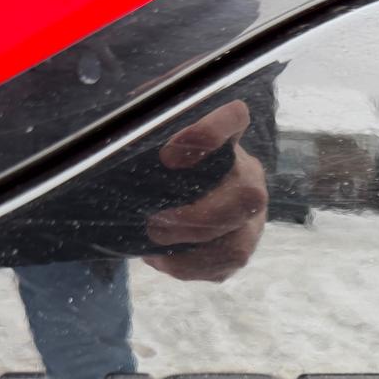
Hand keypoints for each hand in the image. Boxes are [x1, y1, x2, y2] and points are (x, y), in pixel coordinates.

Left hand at [144, 100, 266, 282]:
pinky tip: (163, 262)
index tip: (168, 156)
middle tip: (155, 224)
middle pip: (247, 197)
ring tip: (154, 251)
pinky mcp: (241, 245)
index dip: (210, 134)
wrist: (179, 188)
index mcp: (229, 139)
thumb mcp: (153, 131)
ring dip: (193, 254)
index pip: (235, 118)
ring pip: (239, 243)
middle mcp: (249, 176)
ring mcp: (251, 217)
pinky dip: (191, 269)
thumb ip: (146, 117)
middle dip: (199, 216)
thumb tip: (127, 109)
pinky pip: (225, 267)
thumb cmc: (161, 156)